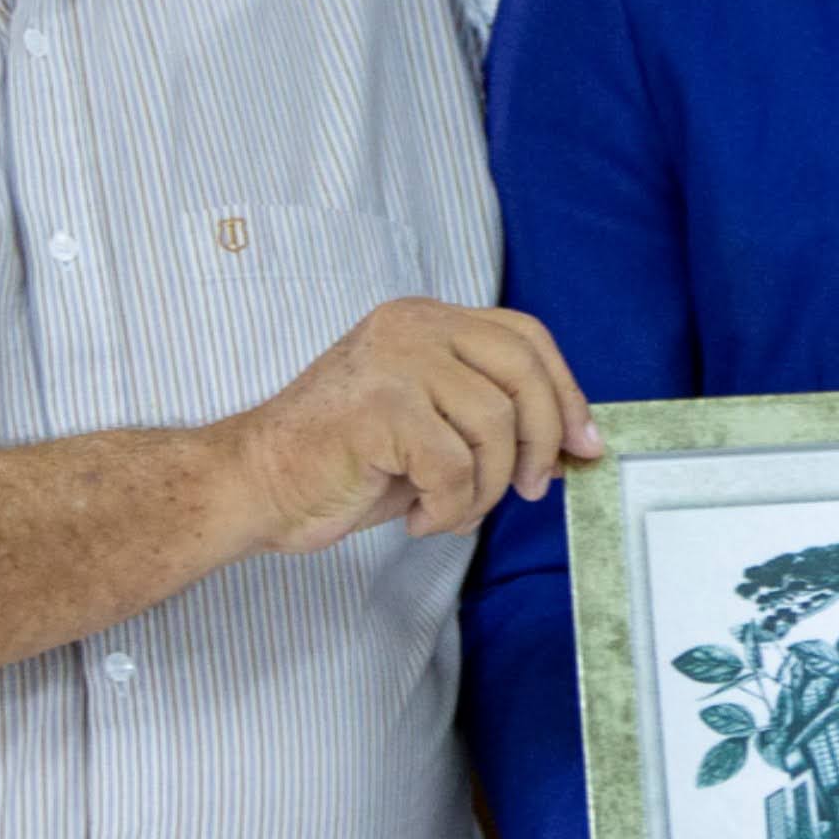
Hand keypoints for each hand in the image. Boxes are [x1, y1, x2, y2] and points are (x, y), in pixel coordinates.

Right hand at [231, 300, 598, 554]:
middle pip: (522, 373)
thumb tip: (571, 446)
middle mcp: (412, 327)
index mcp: (426, 320)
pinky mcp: (378, 409)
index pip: (525, 337)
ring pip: (493, 426)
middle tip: (529, 490)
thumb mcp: (429, 425)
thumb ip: (490, 419)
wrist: (255, 483)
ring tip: (451, 512)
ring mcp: (393, 362)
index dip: (566, 392)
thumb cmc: (342, 462)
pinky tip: (419, 518)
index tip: (584, 445)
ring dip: (485, 488)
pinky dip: (449, 507)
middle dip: (541, 441)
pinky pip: (454, 467)